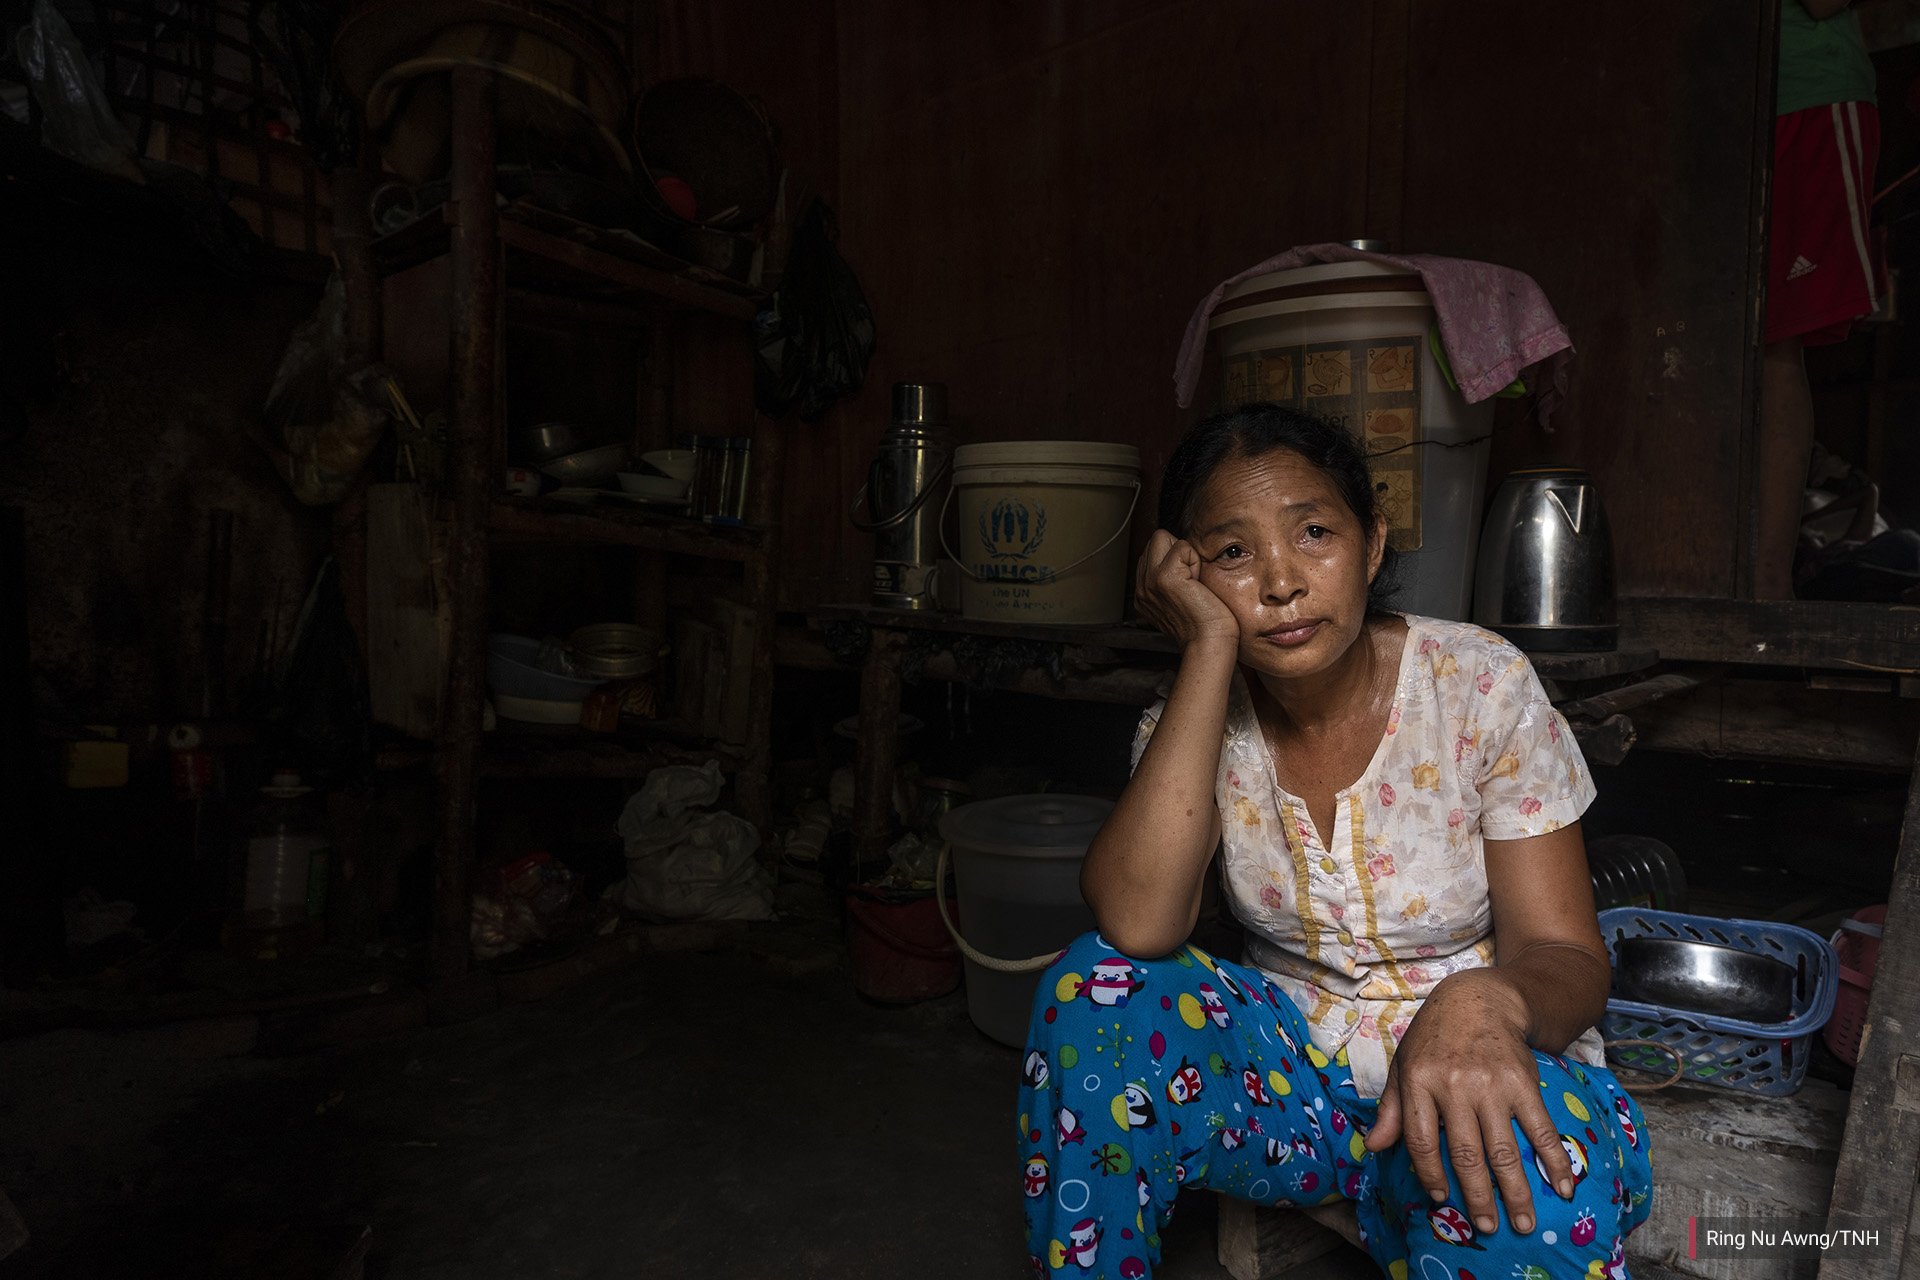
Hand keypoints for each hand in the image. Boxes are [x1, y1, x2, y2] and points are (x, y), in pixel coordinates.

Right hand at [1134, 530, 1239, 650]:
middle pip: (1155, 539)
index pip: (1152, 551)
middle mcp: (1141, 587)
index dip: (1175, 559)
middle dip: (1177, 553)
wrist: (1209, 642)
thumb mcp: (1178, 600)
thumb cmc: (1205, 624)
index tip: (1186, 585)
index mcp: (1143, 593)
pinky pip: (1182, 546)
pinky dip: (1194, 560)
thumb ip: (1169, 579)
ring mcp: (1150, 581)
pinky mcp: (1164, 577)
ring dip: (1185, 556)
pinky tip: (1196, 583)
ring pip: (1163, 538)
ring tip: (1192, 582)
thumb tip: (1178, 556)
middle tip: (1191, 581)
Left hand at [1363, 969, 1574, 1236]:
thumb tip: (1373, 1147)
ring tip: (1521, 1221)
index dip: (1428, 1173)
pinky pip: (1539, 1128)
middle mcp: (1454, 1087)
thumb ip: (1391, 1109)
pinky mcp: (1523, 1083)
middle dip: (1478, 1196)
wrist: (1479, 999)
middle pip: (1465, 1154)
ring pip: (1503, 1149)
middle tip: (1488, 1228)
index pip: (1420, 1140)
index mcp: (1418, 1083)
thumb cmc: (1434, 1038)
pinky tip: (1561, 1186)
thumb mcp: (1403, 1065)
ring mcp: (1491, 1085)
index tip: (1439, 1198)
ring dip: (1515, 1191)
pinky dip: (1552, 1160)